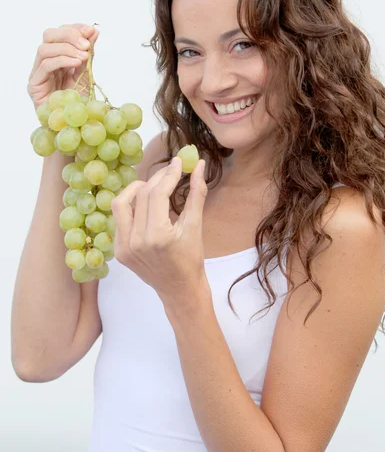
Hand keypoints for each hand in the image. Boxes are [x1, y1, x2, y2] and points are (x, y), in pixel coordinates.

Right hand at [27, 23, 99, 109]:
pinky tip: (76, 63)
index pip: (61, 33)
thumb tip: (94, 30)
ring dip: (67, 48)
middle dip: (69, 35)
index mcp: (57, 56)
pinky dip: (62, 60)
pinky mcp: (35, 84)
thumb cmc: (77, 100)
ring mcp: (38, 72)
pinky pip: (45, 65)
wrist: (73, 123)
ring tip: (83, 56)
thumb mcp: (86, 73)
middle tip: (86, 44)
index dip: (75, 29)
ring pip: (45, 48)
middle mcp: (45, 61)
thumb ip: (88, 53)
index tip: (91, 30)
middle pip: (49, 35)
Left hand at [111, 156, 210, 309]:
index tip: (178, 162)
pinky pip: (119, 220)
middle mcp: (136, 241)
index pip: (157, 194)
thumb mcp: (196, 226)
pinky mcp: (118, 251)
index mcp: (157, 236)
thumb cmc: (191, 259)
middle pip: (141, 195)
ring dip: (136, 190)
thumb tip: (199, 165)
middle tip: (171, 171)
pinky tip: (145, 207)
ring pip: (121, 204)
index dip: (168, 174)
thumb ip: (196, 193)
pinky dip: (131, 207)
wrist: (179, 289)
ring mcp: (123, 247)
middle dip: (157, 179)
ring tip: (153, 187)